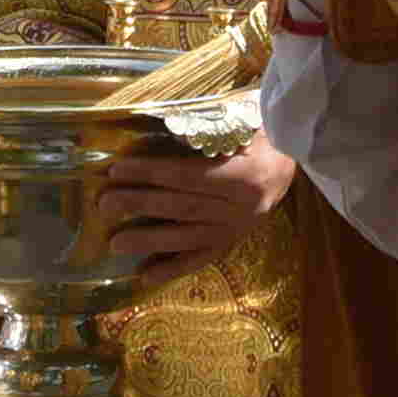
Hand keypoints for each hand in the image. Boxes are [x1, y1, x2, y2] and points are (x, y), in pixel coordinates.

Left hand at [102, 132, 300, 273]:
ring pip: (187, 237)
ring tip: (116, 243)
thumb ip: (210, 129)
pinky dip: (174, 268)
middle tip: (104, 204)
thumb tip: (167, 131)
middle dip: (139, 205)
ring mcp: (237, 229)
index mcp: (242, 174)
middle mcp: (241, 207)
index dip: (149, 173)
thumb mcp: (242, 122)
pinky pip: (202, 258)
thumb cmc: (262, 134)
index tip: (117, 170)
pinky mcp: (234, 242)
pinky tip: (147, 274)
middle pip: (181, 207)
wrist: (293, 160)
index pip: (186, 175)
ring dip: (149, 241)